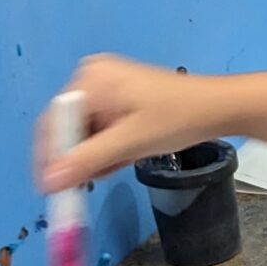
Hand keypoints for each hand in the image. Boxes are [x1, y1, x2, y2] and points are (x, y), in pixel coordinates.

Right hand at [35, 56, 220, 190]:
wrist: (217, 108)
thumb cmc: (179, 116)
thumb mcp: (130, 141)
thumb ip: (88, 160)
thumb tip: (49, 181)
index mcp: (91, 79)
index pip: (53, 121)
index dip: (49, 156)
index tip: (49, 187)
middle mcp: (93, 79)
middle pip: (68, 128)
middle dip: (78, 158)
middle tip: (86, 183)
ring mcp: (106, 89)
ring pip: (86, 134)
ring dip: (97, 157)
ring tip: (119, 163)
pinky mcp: (119, 101)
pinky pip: (101, 131)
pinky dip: (109, 149)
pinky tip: (126, 156)